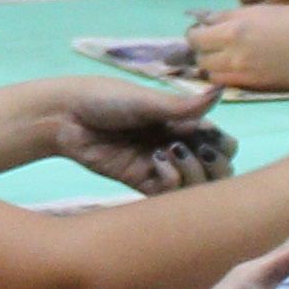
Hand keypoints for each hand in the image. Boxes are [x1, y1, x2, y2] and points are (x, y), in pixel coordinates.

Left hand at [39, 74, 233, 192]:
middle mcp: (177, 146)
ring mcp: (161, 167)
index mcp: (183, 124)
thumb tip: (220, 93)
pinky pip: (170, 195)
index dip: (222, 145)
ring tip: (172, 151)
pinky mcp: (141, 183)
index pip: (223, 145)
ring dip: (194, 172)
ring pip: (197, 187)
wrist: (65, 117)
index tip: (208, 134)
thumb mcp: (146, 100)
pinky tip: (158, 161)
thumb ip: (183, 106)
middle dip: (215, 164)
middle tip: (199, 149)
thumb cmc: (105, 98)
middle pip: (217, 171)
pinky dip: (172, 180)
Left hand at [182, 5, 288, 91]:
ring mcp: (244, 72)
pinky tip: (235, 67)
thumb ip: (229, 17)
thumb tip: (205, 21)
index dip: (195, 33)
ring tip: (223, 56)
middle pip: (200, 56)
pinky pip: (226, 83)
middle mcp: (234, 52)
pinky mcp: (254, 85)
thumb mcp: (260, 10)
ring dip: (211, 64)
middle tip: (211, 43)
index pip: (196, 36)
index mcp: (234, 29)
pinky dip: (224, 76)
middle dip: (201, 49)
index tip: (201, 31)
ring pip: (210, 72)